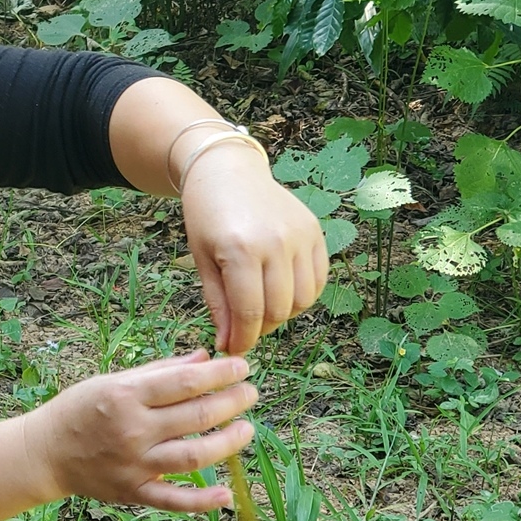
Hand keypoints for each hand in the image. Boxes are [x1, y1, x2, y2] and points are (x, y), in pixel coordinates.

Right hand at [21, 350, 256, 512]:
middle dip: (232, 402)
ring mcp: (134, 464)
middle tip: (251, 392)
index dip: (220, 373)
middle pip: (196, 417)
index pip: (185, 382)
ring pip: (194, 456)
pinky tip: (227, 495)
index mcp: (126, 396)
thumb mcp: (113, 380)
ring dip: (228, 442)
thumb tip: (203, 357)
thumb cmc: (80, 409)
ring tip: (247, 429)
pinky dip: (202, 501)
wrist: (46, 452)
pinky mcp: (134, 492)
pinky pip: (173, 500)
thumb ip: (160, 371)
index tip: (242, 366)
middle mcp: (132, 430)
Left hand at [178, 142, 327, 354]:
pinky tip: (281, 291)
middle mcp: (275, 243)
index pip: (250, 313)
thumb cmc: (206, 216)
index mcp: (241, 250)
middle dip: (260, 328)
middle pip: (278, 310)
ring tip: (261, 307)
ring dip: (283, 313)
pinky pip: (318, 279)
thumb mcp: (202, 259)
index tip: (233, 349)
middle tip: (244, 327)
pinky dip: (303, 294)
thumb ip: (218, 303)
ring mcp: (300, 236)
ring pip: (303, 299)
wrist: (227, 171)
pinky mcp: (314, 231)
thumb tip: (229, 343)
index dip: (243, 339)